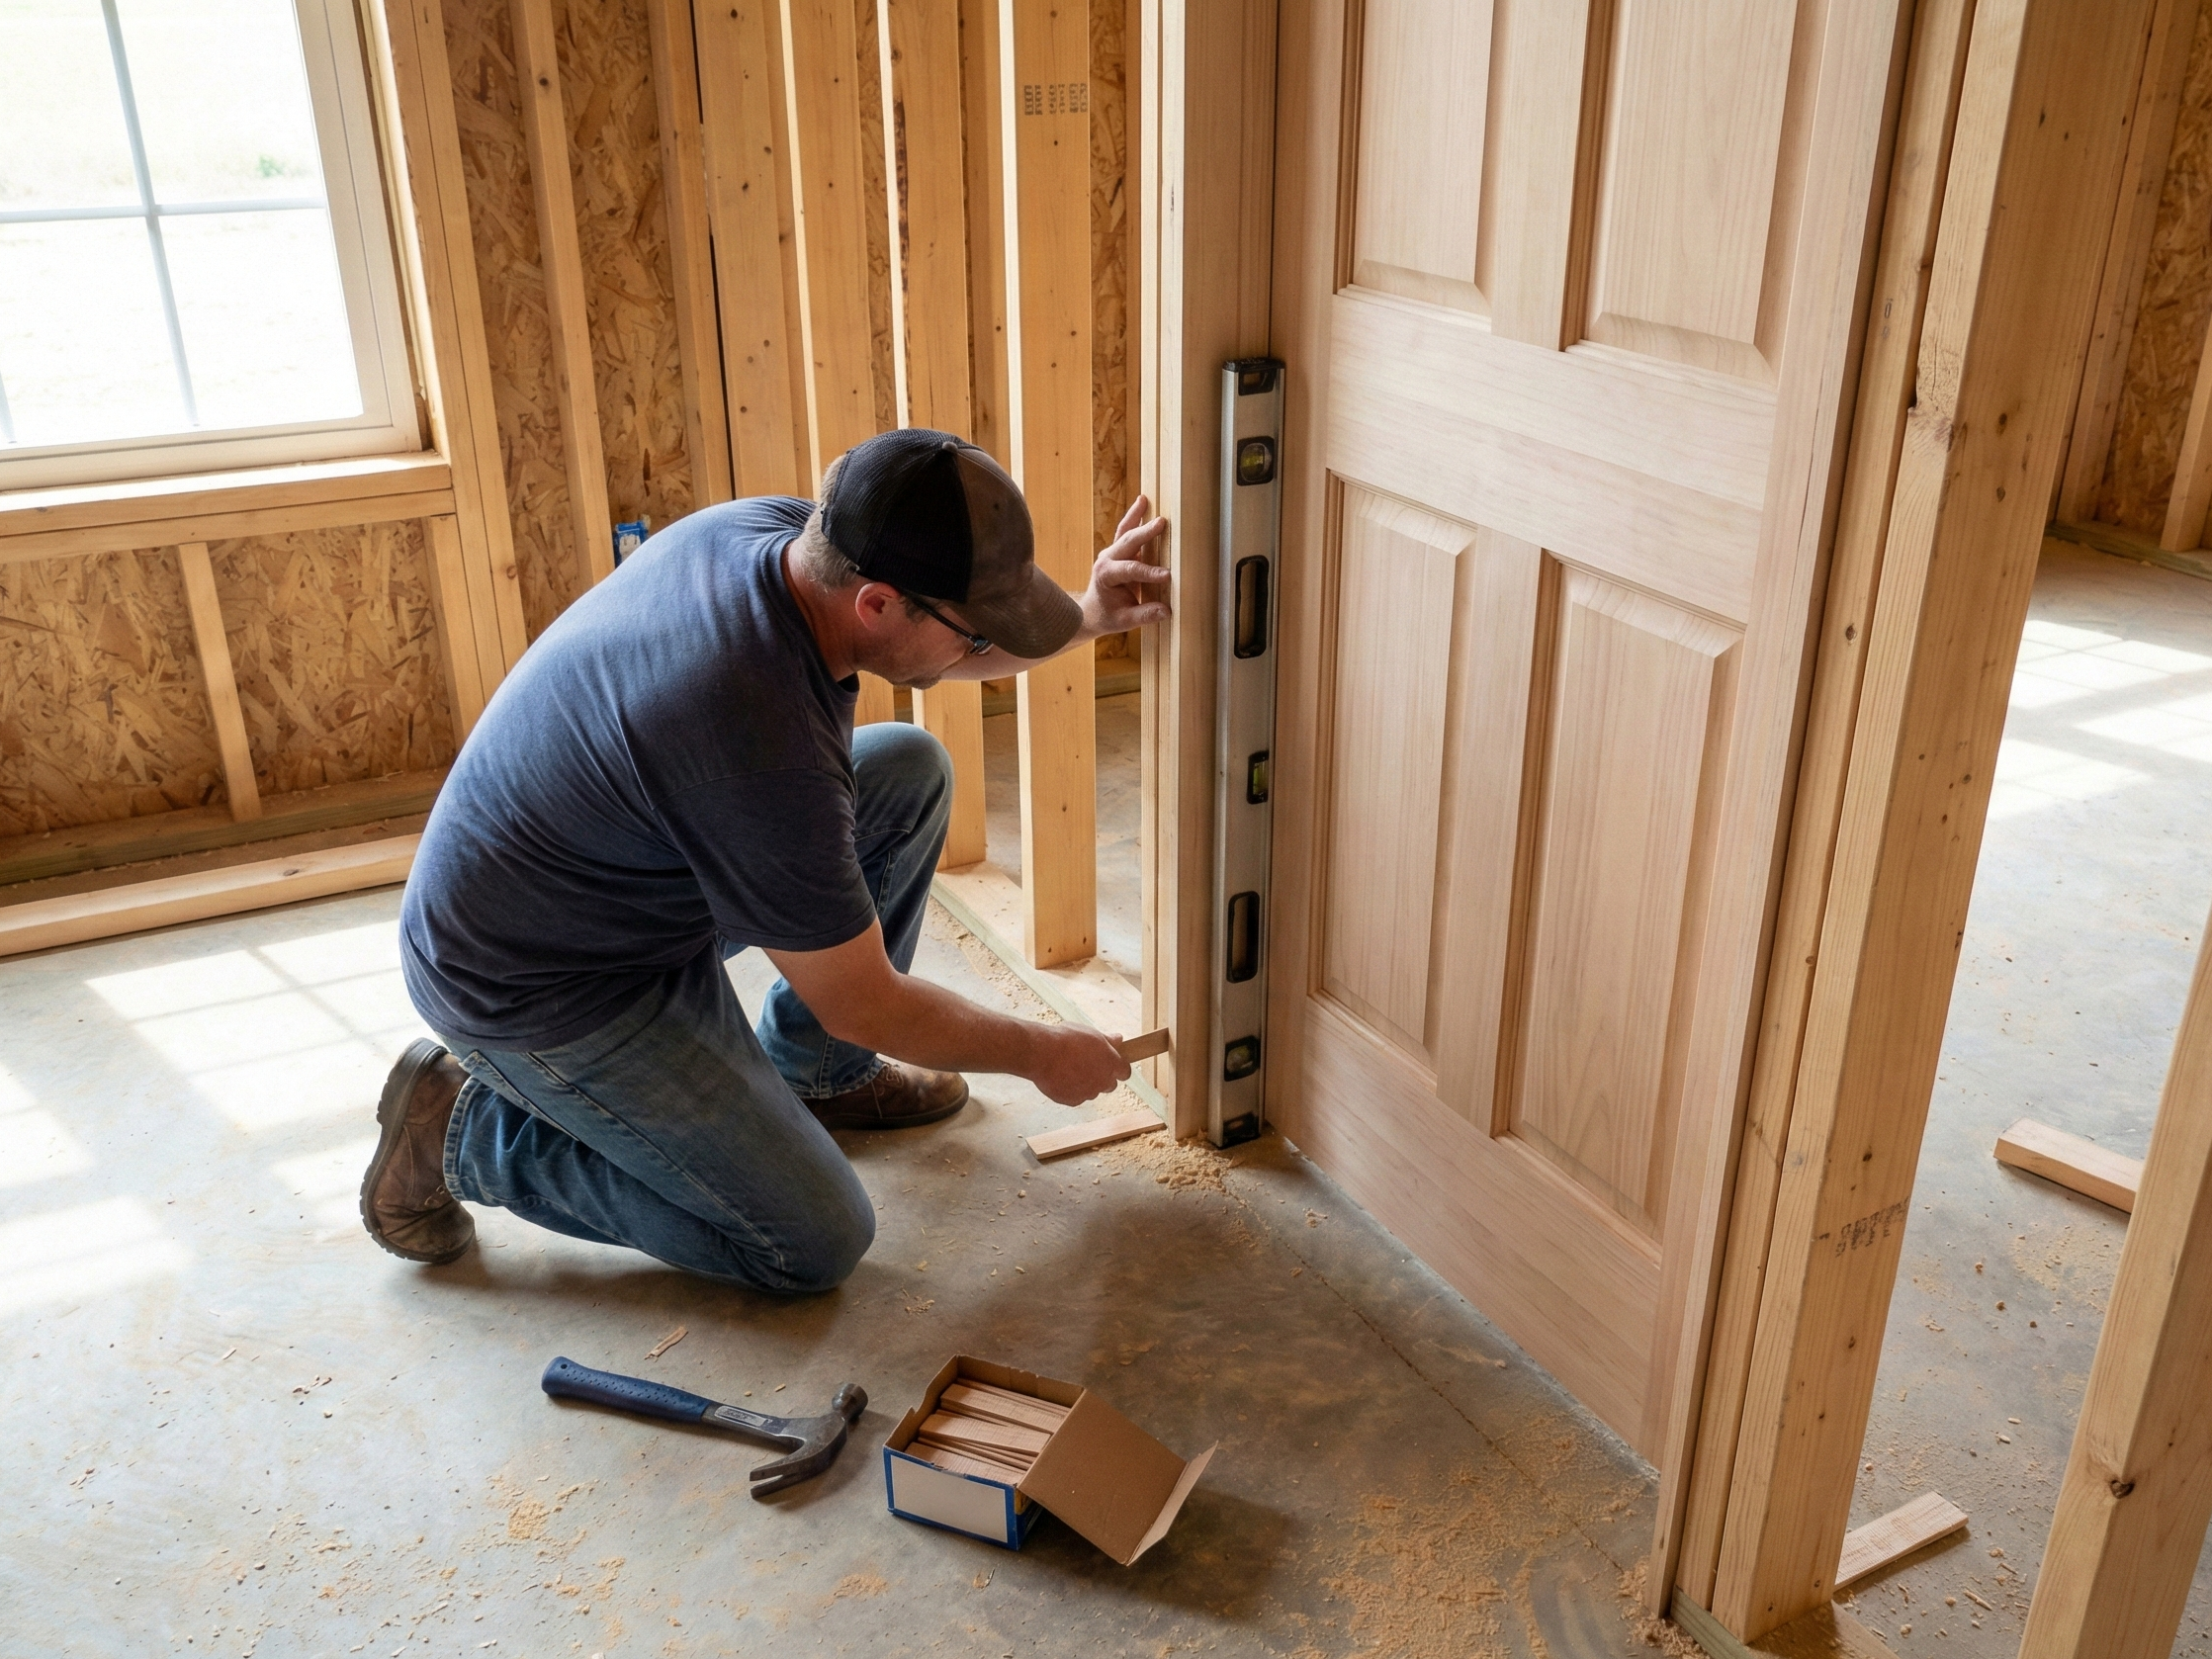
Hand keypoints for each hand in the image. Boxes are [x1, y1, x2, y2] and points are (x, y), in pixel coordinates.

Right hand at [1027, 1024, 1131, 1105]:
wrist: (1042, 1054)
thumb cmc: (1066, 1040)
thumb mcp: (1090, 1033)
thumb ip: (1107, 1040)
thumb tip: (1118, 1039)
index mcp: (1111, 1063)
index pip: (1125, 1072)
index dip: (1119, 1068)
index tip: (1112, 1064)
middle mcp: (1103, 1081)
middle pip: (1110, 1085)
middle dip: (1103, 1077)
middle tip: (1089, 1065)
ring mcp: (1088, 1093)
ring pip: (1092, 1091)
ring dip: (1086, 1084)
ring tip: (1070, 1069)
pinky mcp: (1073, 1101)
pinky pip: (1076, 1097)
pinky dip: (1071, 1090)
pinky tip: (1060, 1077)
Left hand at [1079, 496, 1171, 637]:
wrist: (1090, 612)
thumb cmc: (1107, 616)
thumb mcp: (1124, 621)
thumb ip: (1144, 615)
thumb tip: (1166, 611)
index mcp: (1106, 576)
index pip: (1130, 570)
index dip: (1149, 572)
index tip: (1167, 576)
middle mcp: (1106, 560)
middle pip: (1127, 543)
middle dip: (1145, 533)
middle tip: (1161, 523)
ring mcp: (1111, 553)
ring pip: (1124, 531)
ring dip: (1136, 515)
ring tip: (1145, 500)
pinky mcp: (1117, 550)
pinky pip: (1125, 530)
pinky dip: (1134, 516)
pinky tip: (1143, 501)